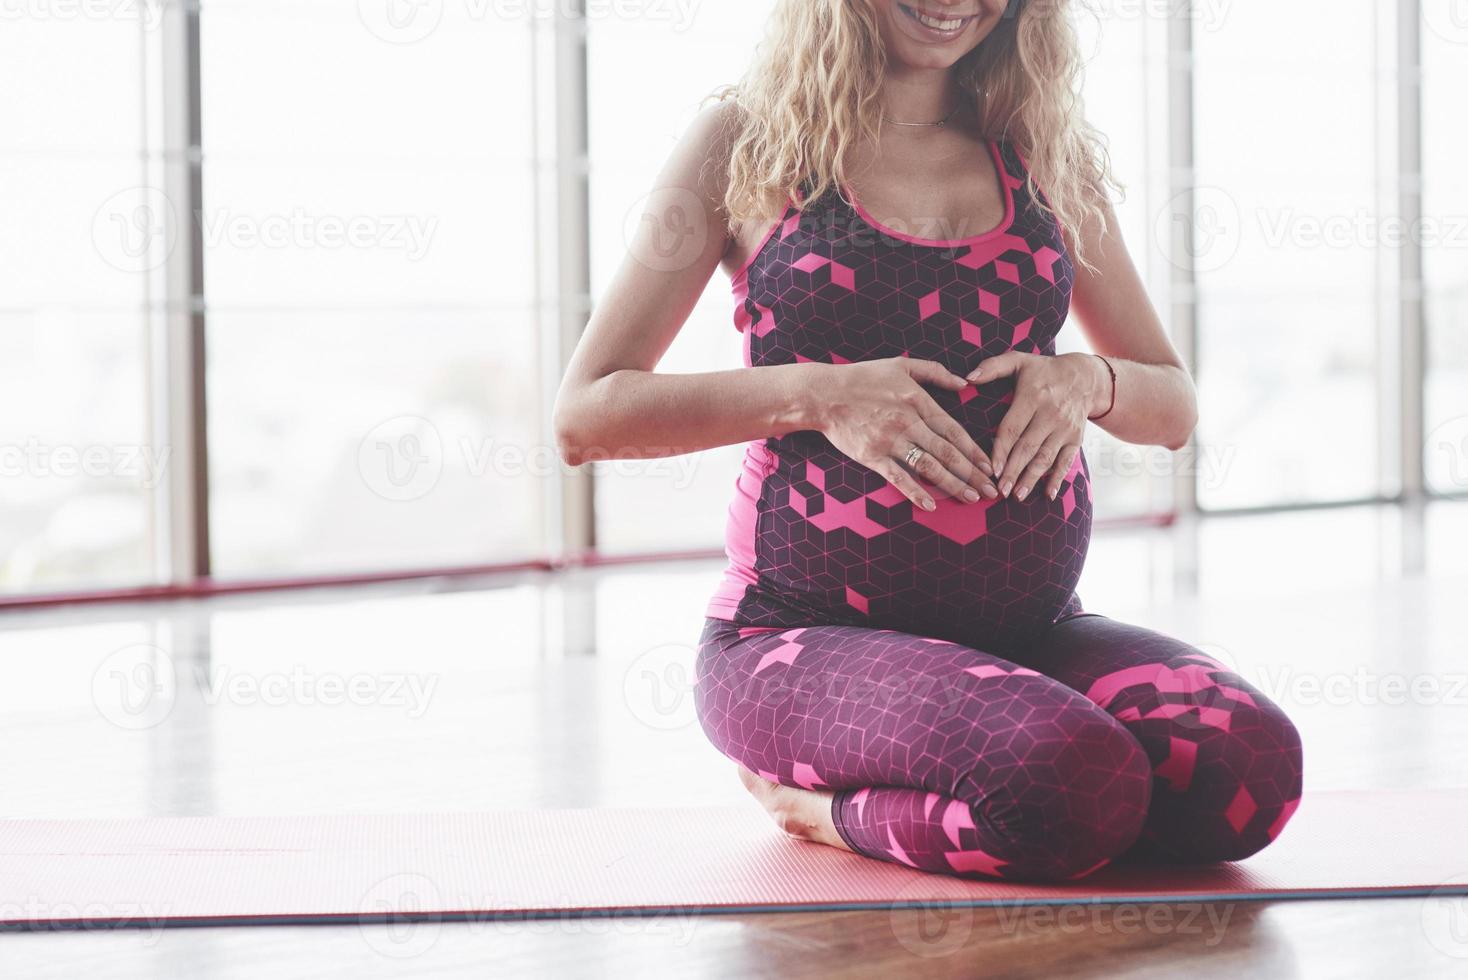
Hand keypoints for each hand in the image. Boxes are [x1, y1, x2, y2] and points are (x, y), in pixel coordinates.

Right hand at [815, 358, 999, 511]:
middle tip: (992, 490)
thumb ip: (935, 372)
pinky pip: (898, 477)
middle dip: (972, 473)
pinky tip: (931, 504)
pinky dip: (915, 492)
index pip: (952, 429)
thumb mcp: (901, 364)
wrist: (824, 395)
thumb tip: (965, 384)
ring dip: (952, 484)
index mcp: (917, 400)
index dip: (973, 449)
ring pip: (928, 466)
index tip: (989, 465)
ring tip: (971, 497)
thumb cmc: (862, 378)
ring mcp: (889, 441)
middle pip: (946, 451)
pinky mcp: (872, 456)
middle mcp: (907, 422)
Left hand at [965, 352, 1107, 501]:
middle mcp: (1050, 414)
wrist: (1085, 377)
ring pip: (1046, 457)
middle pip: (1028, 447)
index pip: (1013, 427)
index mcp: (1033, 396)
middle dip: (1013, 471)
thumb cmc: (1044, 370)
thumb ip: (993, 367)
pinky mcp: (1075, 439)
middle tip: (999, 491)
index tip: (991, 469)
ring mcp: (1064, 428)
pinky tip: (1048, 495)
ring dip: (1032, 478)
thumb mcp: (1019, 360)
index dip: (1001, 450)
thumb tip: (968, 378)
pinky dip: (1057, 479)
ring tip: (1017, 495)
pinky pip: (1066, 462)